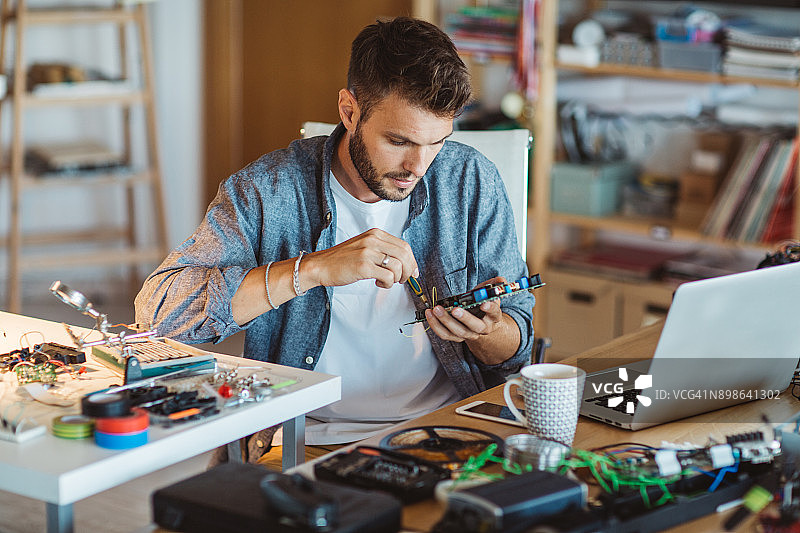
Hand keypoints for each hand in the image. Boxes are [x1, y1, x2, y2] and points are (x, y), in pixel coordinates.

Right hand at [303, 228, 417, 288]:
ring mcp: (368, 252)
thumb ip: (383, 251)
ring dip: (396, 279)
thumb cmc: (342, 260)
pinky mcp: (363, 266)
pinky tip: (378, 283)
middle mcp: (373, 240)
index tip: (412, 272)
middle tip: (402, 280)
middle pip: (405, 255)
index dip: (412, 261)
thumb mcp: (365, 247)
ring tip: (386, 281)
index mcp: (375, 234)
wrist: (320, 266)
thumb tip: (405, 263)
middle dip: (408, 271)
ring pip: (398, 267)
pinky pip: (388, 276)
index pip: (404, 246)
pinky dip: (387, 283)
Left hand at [424, 277, 505, 342]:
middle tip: (455, 310)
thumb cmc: (484, 306)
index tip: (484, 303)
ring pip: (458, 331)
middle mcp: (483, 328)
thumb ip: (494, 285)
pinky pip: (446, 334)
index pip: (494, 313)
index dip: (490, 308)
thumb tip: (501, 279)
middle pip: (475, 326)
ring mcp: (470, 334)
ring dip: (445, 321)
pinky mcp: (458, 337)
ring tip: (435, 309)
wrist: (483, 325)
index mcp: (493, 317)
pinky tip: (429, 315)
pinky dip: (436, 325)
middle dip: (465, 318)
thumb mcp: (490, 294)